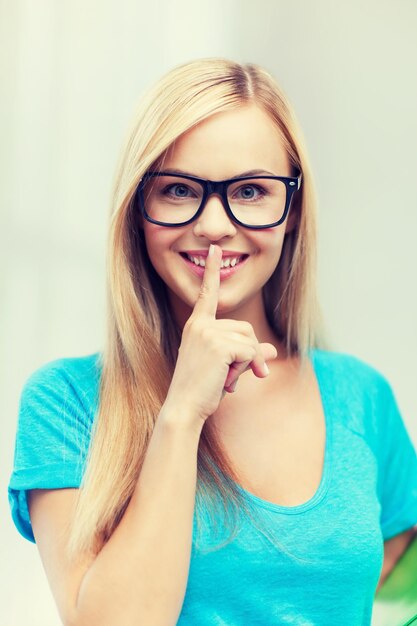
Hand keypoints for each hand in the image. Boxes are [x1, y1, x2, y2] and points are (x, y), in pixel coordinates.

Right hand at [163, 244, 277, 424]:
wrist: (184, 407)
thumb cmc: (201, 389)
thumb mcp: (227, 368)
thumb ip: (248, 354)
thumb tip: (272, 351)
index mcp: (197, 325)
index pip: (207, 294)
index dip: (212, 271)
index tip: (214, 248)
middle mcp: (201, 325)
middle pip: (246, 329)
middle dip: (251, 354)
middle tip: (240, 376)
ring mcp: (208, 333)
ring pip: (250, 341)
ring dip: (249, 364)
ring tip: (228, 379)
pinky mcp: (218, 344)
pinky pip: (251, 352)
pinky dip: (248, 368)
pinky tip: (229, 380)